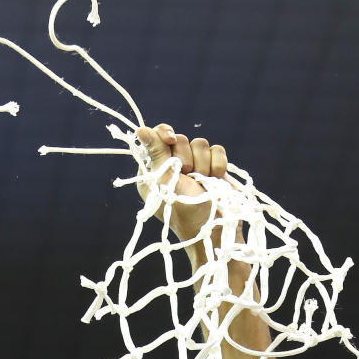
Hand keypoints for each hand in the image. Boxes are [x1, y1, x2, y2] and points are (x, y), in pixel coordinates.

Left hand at [135, 124, 230, 244]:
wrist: (215, 230)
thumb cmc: (186, 211)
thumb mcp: (165, 182)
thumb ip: (155, 153)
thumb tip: (140, 129)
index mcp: (154, 171)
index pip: (156, 137)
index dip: (164, 134)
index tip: (170, 141)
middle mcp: (173, 167)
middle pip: (180, 138)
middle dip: (185, 158)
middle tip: (186, 178)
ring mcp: (195, 168)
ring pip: (200, 143)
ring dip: (202, 165)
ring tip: (202, 184)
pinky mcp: (213, 169)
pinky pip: (217, 151)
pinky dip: (217, 165)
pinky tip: (215, 180)